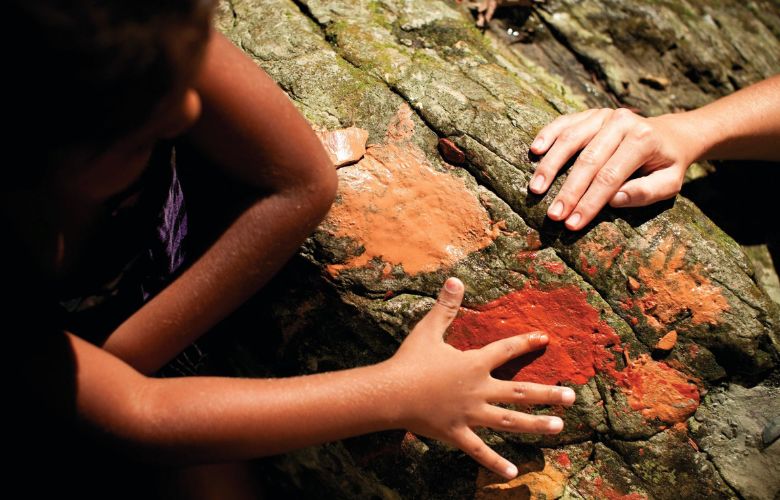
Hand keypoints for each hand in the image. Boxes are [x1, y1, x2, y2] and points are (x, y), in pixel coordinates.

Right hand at [387, 277, 575, 478]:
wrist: (391, 393)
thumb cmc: (410, 360)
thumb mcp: (429, 329)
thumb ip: (446, 306)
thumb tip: (455, 279)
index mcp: (474, 364)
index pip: (506, 350)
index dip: (526, 343)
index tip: (544, 339)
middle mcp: (479, 390)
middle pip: (520, 391)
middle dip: (548, 393)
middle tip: (572, 396)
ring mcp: (470, 414)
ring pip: (510, 421)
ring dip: (536, 424)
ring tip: (559, 427)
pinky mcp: (457, 433)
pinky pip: (479, 450)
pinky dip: (495, 462)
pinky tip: (512, 472)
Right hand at [528, 108, 695, 229]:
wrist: (670, 134)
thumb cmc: (666, 165)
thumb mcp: (669, 183)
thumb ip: (646, 192)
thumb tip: (614, 200)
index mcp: (643, 139)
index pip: (610, 177)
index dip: (590, 202)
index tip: (573, 224)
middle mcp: (622, 121)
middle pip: (588, 160)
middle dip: (568, 191)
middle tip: (553, 215)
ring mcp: (603, 115)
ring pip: (571, 140)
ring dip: (550, 166)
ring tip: (536, 189)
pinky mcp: (589, 114)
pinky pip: (564, 122)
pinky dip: (547, 135)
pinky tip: (534, 151)